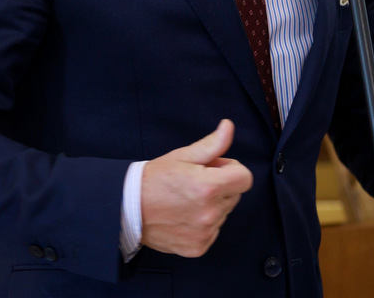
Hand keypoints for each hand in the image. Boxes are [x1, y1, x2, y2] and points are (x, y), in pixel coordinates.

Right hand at [140, 119, 252, 256]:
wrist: (128, 208)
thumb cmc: (155, 179)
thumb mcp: (183, 156)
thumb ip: (213, 144)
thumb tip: (229, 126)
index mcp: (209, 187)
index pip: (245, 178)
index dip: (232, 169)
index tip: (215, 168)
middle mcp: (210, 213)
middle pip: (235, 194)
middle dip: (221, 185)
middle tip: (196, 181)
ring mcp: (204, 232)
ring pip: (224, 212)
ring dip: (213, 204)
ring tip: (187, 199)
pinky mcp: (198, 247)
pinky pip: (213, 230)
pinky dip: (204, 223)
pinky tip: (184, 215)